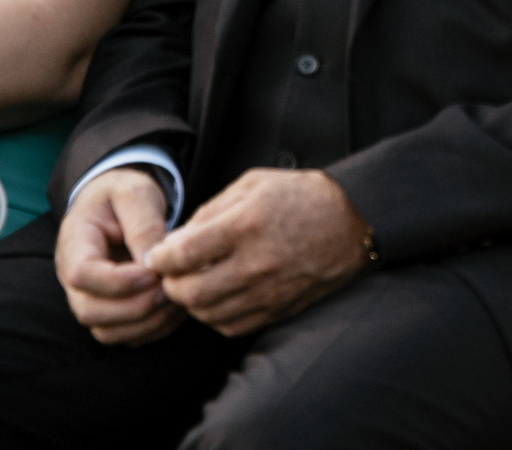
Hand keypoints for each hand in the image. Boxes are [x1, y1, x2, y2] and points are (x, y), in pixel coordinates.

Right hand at [57, 170, 185, 345]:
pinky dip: (153, 329)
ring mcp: (89, 298)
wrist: (116, 202)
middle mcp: (73, 278)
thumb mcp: (135, 193)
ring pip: (107, 332)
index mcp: (75, 243)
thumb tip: (154, 263)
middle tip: (170, 288)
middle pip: (90, 311)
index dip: (118, 281)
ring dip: (147, 323)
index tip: (153, 272)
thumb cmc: (124, 194)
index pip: (82, 275)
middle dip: (136, 307)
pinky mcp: (109, 312)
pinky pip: (125, 336)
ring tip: (177, 299)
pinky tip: (176, 308)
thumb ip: (143, 225)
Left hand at [144, 169, 369, 337]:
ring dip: (192, 302)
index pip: (182, 254)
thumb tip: (176, 241)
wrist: (352, 220)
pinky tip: (219, 298)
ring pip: (206, 313)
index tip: (159, 255)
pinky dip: (215, 316)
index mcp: (245, 224)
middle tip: (174, 273)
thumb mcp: (253, 184)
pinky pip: (230, 326)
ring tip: (196, 284)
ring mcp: (267, 290)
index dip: (161, 257)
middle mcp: (254, 262)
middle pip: (188, 292)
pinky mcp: (278, 309)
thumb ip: (211, 211)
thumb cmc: (300, 196)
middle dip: (171, 284)